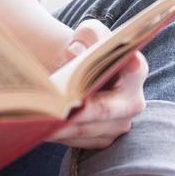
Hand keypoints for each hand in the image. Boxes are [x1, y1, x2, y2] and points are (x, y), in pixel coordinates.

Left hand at [51, 19, 147, 148]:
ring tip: (39, 121)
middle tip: (56, 112)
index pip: (135, 67)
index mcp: (135, 70)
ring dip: (63, 127)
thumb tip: (75, 52)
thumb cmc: (85, 48)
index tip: (127, 65)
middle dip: (80, 112)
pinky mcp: (102, 138)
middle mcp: (133, 102)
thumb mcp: (88, 33)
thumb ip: (88, 35)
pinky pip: (79, 142)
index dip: (131, 66)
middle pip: (104, 109)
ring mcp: (119, 124)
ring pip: (88, 129)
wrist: (76, 72)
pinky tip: (39, 129)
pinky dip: (59, 135)